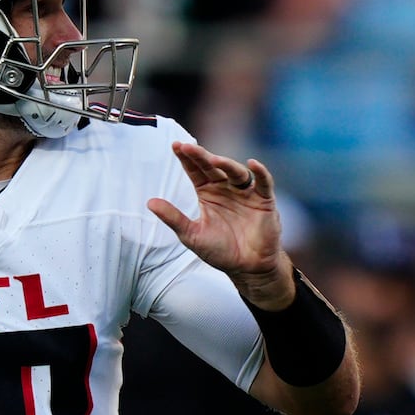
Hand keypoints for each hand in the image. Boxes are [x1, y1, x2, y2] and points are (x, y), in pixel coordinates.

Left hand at [147, 141, 293, 308]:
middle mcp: (226, 188)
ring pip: (236, 172)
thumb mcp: (192, 235)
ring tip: (214, 160)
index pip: (196, 171)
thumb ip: (173, 218)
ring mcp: (245, 192)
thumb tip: (149, 202)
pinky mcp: (264, 200)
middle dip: (201, 156)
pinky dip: (261, 172)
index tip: (175, 146)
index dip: (187, 159)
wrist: (246, 268)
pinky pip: (264, 182)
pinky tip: (252, 164)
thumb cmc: (219, 251)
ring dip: (226, 164)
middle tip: (188, 147)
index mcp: (208, 193)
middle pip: (213, 167)